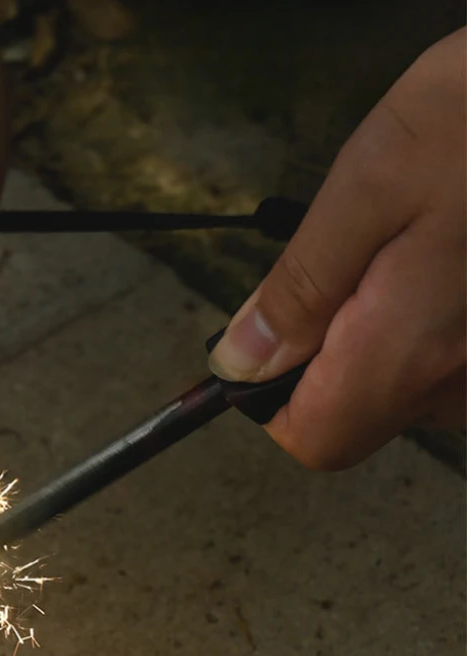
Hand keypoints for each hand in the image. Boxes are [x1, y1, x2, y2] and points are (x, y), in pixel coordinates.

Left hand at [209, 28, 464, 469]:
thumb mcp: (368, 188)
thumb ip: (300, 289)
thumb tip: (239, 363)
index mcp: (411, 353)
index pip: (316, 440)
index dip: (272, 401)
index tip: (269, 339)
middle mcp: (463, 388)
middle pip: (358, 418)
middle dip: (327, 357)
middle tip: (350, 266)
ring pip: (404, 395)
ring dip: (376, 339)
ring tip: (404, 252)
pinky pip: (447, 371)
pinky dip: (422, 332)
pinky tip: (442, 264)